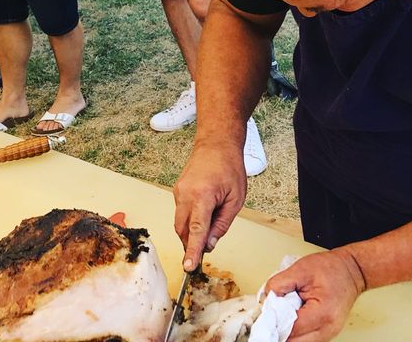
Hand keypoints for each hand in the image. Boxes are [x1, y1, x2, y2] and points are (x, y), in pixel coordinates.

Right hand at [173, 142, 246, 270]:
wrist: (216, 144)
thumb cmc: (229, 167)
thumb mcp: (235, 199)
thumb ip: (222, 224)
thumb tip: (209, 244)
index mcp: (202, 195)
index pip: (196, 230)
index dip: (192, 250)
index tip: (188, 266)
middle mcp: (185, 194)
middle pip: (183, 229)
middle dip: (190, 244)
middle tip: (202, 254)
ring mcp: (178, 191)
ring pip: (180, 222)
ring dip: (191, 232)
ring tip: (209, 227)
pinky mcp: (176, 190)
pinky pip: (180, 212)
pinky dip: (189, 221)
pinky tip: (203, 215)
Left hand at [265, 250, 366, 340]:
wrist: (351, 271)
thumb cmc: (331, 269)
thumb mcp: (300, 270)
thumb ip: (279, 284)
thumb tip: (266, 298)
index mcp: (322, 313)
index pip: (290, 329)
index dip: (274, 322)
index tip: (264, 314)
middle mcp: (327, 329)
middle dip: (279, 330)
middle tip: (270, 316)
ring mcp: (328, 333)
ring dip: (287, 332)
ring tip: (283, 314)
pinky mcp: (326, 332)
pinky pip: (305, 339)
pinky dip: (295, 331)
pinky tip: (291, 317)